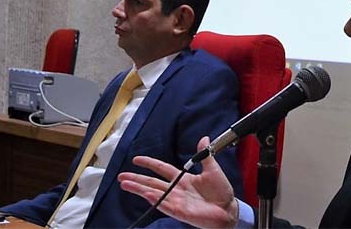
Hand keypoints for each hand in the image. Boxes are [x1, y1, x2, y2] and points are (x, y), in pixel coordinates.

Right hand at [118, 136, 238, 228]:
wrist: (228, 209)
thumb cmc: (221, 192)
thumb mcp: (213, 169)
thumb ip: (205, 155)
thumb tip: (204, 138)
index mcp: (183, 179)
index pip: (162, 169)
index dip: (150, 163)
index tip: (137, 159)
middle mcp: (177, 190)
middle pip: (152, 183)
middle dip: (137, 179)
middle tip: (121, 177)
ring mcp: (177, 201)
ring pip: (154, 194)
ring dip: (139, 189)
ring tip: (125, 184)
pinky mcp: (181, 212)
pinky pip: (165, 205)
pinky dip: (155, 199)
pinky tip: (145, 194)